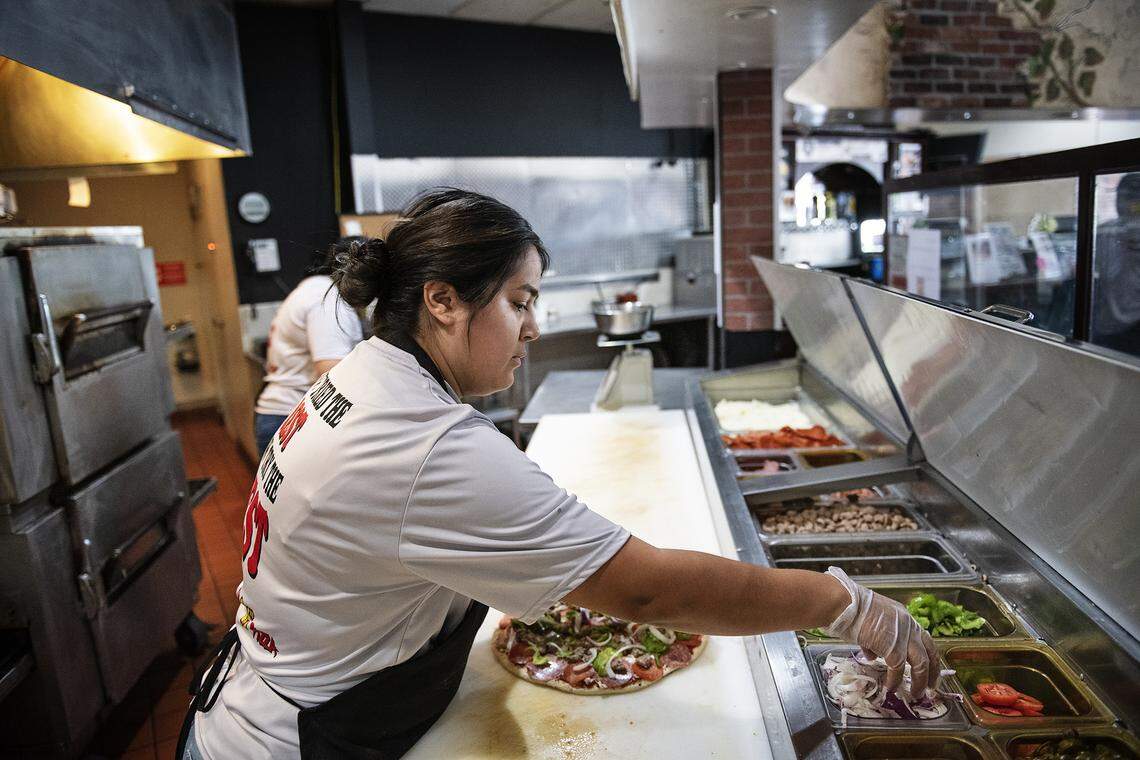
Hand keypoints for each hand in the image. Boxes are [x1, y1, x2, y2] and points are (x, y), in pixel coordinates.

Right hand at [822, 566, 937, 699]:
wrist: (845, 604)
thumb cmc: (851, 609)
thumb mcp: (870, 623)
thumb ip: (876, 641)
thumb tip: (873, 657)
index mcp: (904, 618)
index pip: (924, 639)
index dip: (928, 655)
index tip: (929, 669)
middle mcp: (909, 626)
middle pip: (929, 653)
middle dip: (932, 672)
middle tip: (930, 687)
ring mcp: (903, 637)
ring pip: (921, 664)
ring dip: (919, 681)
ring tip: (916, 694)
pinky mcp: (893, 648)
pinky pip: (898, 670)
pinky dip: (895, 681)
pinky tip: (890, 688)